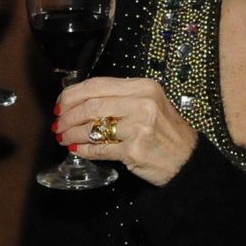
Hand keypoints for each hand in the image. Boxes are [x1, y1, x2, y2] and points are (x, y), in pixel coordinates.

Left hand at [52, 76, 196, 186]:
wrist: (187, 160)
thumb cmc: (165, 131)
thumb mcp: (150, 104)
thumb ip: (120, 99)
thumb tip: (80, 102)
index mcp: (143, 87)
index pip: (97, 85)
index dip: (73, 94)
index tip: (60, 104)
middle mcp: (142, 103)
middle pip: (91, 105)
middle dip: (68, 115)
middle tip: (58, 124)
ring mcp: (139, 127)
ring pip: (93, 126)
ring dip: (72, 133)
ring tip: (63, 138)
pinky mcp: (134, 150)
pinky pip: (100, 149)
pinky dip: (85, 150)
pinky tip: (77, 149)